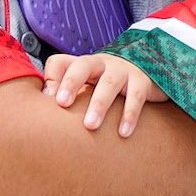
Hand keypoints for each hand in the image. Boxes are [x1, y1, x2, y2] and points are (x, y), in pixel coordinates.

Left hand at [42, 52, 161, 135]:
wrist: (151, 66)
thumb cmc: (111, 81)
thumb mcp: (90, 81)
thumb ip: (67, 90)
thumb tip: (44, 107)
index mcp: (84, 65)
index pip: (61, 63)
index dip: (53, 77)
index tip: (49, 100)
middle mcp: (101, 64)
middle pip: (83, 65)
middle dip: (72, 83)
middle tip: (62, 103)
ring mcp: (123, 70)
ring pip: (109, 84)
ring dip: (99, 104)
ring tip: (90, 126)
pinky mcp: (143, 81)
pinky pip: (136, 97)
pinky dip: (129, 115)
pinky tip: (123, 133)